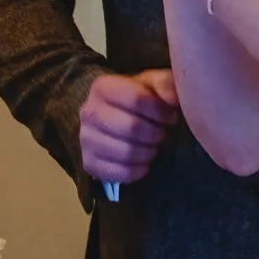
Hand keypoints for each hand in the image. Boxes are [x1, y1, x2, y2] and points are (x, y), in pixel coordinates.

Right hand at [78, 69, 179, 184]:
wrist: (109, 118)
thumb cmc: (135, 99)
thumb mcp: (151, 84)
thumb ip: (165, 84)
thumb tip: (173, 99)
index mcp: (102, 87)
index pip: (136, 98)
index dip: (160, 110)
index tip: (169, 116)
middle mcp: (88, 112)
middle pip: (132, 127)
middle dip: (155, 133)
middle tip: (161, 133)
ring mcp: (85, 139)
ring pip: (126, 153)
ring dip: (148, 152)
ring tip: (152, 146)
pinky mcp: (88, 163)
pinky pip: (120, 173)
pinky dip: (138, 171)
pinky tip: (143, 163)